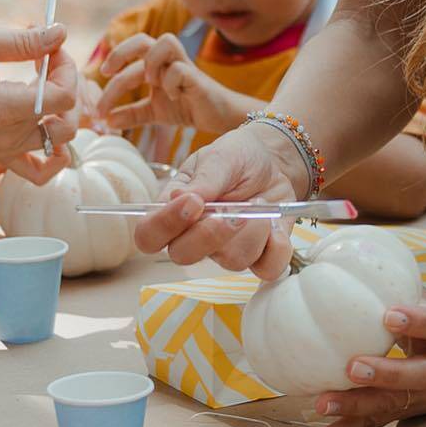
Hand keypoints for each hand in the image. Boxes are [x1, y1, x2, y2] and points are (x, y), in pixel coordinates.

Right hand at [0, 22, 76, 175]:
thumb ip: (23, 41)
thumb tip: (61, 33)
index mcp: (3, 109)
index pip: (65, 97)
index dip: (67, 68)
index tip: (50, 49)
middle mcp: (7, 137)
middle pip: (68, 120)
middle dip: (68, 84)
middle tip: (47, 62)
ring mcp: (3, 150)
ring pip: (61, 143)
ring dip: (63, 112)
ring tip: (44, 87)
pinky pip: (38, 172)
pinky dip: (55, 155)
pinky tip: (49, 126)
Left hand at [95, 33, 242, 138]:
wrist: (219, 117)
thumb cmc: (187, 108)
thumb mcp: (153, 112)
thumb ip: (131, 114)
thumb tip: (106, 122)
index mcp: (156, 65)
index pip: (130, 52)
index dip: (114, 59)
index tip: (101, 77)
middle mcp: (169, 61)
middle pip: (143, 39)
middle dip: (121, 53)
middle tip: (108, 73)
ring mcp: (184, 67)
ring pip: (166, 42)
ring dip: (151, 62)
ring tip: (150, 84)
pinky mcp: (198, 78)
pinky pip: (180, 69)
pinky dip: (171, 83)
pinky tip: (173, 97)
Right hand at [132, 122, 298, 275]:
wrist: (275, 161)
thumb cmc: (238, 157)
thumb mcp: (219, 158)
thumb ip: (203, 180)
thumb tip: (178, 198)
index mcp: (174, 210)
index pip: (148, 236)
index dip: (165, 226)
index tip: (194, 202)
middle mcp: (195, 236)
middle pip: (183, 256)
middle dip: (211, 234)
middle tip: (236, 208)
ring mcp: (226, 250)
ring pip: (231, 261)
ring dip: (252, 230)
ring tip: (259, 202)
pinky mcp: (258, 257)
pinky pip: (266, 269)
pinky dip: (277, 247)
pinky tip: (275, 225)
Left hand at [311, 297, 425, 426]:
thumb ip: (400, 289)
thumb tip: (346, 259)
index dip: (416, 320)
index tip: (390, 314)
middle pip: (415, 375)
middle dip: (384, 374)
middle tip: (351, 368)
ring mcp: (423, 395)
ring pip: (392, 404)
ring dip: (356, 408)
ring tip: (322, 405)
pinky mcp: (407, 412)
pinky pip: (377, 424)